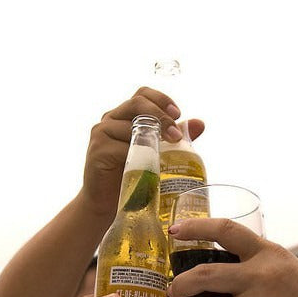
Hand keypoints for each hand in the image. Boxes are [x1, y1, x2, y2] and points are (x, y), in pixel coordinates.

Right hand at [81, 87, 205, 218]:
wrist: (107, 202)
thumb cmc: (132, 175)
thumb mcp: (157, 152)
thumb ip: (173, 136)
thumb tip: (199, 123)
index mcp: (125, 115)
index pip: (143, 94)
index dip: (161, 99)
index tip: (178, 113)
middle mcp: (111, 119)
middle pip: (137, 103)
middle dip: (160, 116)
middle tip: (176, 136)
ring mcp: (102, 133)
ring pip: (129, 125)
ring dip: (151, 138)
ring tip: (165, 152)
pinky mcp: (97, 150)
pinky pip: (120, 147)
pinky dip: (137, 155)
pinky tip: (147, 165)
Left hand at [166, 218, 297, 296]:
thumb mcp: (285, 266)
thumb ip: (253, 264)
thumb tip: (213, 271)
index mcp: (268, 254)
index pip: (225, 231)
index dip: (195, 228)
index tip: (175, 231)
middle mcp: (261, 278)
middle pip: (203, 275)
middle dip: (179, 283)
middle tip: (171, 289)